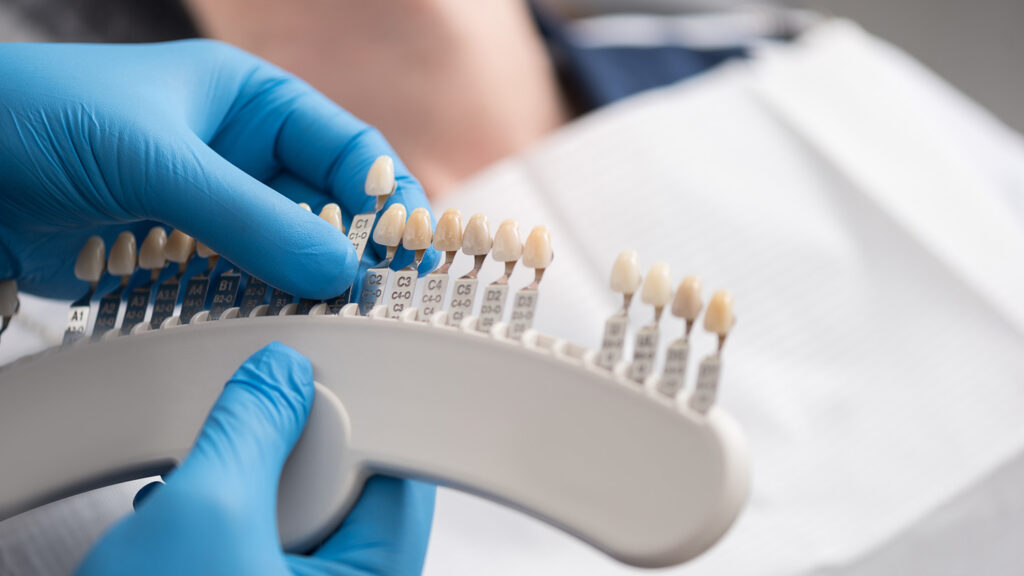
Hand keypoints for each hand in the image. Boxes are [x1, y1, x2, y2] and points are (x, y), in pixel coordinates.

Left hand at [0, 40, 436, 299]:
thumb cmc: (38, 117)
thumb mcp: (157, 159)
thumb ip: (249, 217)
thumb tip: (333, 268)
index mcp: (251, 103)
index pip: (347, 150)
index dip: (386, 197)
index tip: (408, 248)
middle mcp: (240, 155)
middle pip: (325, 209)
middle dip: (351, 252)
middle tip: (375, 298)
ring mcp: (212, 209)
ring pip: (286, 254)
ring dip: (305, 286)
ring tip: (329, 319)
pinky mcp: (179, 255)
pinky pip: (240, 285)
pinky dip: (257, 307)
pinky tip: (270, 325)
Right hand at [75, 342, 435, 575]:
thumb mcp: (201, 519)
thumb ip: (249, 431)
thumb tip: (279, 376)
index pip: (399, 477)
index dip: (356, 424)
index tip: (312, 390)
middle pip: (346, 489)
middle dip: (283, 462)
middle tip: (242, 461)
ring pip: (292, 511)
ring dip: (239, 492)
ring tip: (197, 504)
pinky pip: (257, 538)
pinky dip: (219, 519)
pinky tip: (181, 527)